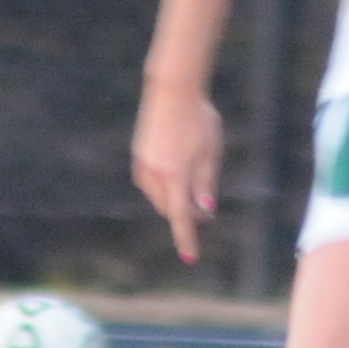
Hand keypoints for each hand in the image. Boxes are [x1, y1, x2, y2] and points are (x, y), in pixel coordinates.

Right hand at [133, 80, 223, 263]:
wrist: (172, 90)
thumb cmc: (197, 118)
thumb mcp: (210, 151)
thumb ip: (206, 183)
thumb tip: (205, 210)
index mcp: (175, 175)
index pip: (181, 216)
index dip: (186, 238)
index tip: (190, 257)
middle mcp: (154, 173)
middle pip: (168, 208)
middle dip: (184, 215)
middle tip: (205, 212)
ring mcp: (143, 163)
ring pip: (156, 196)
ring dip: (172, 201)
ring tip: (192, 193)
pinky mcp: (138, 153)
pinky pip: (149, 181)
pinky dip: (162, 187)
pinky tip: (174, 177)